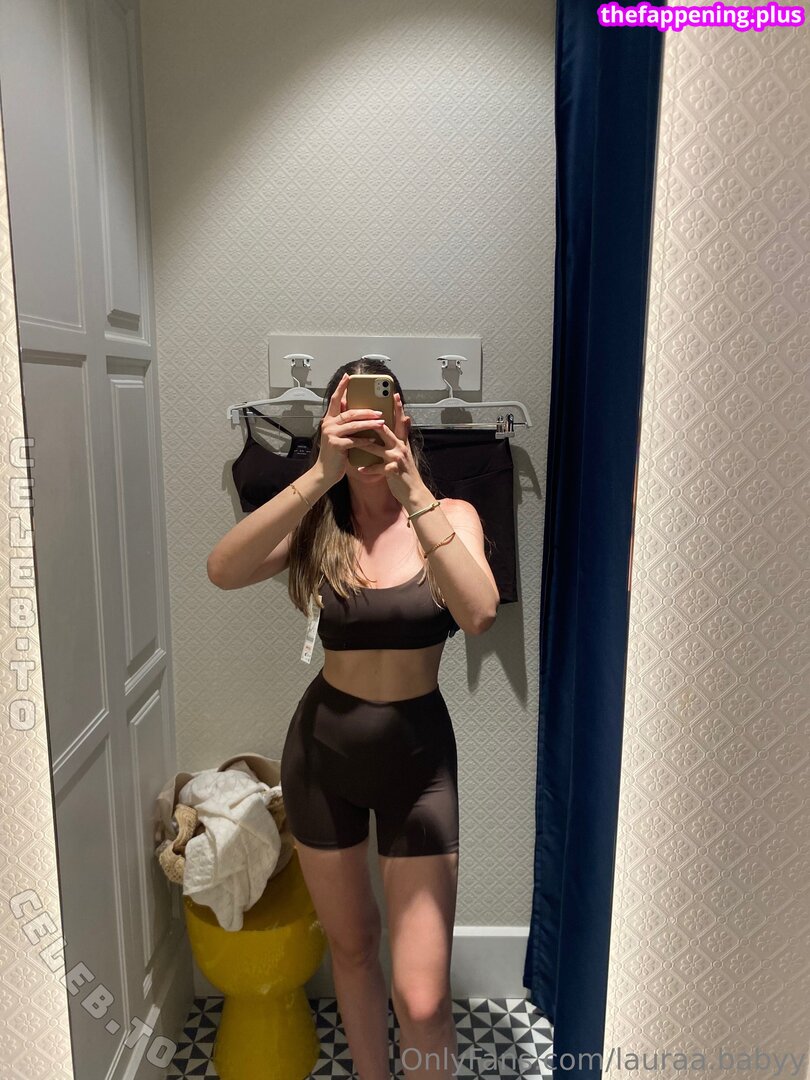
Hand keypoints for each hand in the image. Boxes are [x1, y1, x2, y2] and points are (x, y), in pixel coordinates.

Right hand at [316, 372, 387, 486]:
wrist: (326, 472)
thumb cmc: (335, 454)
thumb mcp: (338, 436)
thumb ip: (344, 423)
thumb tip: (357, 411)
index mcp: (329, 420)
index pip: (335, 400)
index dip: (341, 388)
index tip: (348, 376)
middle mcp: (328, 424)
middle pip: (349, 412)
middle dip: (366, 411)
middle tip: (380, 410)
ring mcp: (331, 435)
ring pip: (353, 425)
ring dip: (369, 423)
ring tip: (381, 422)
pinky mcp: (336, 445)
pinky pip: (354, 440)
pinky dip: (365, 440)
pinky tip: (374, 440)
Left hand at [351, 391, 431, 508]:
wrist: (413, 493)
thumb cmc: (406, 473)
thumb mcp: (406, 452)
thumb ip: (403, 435)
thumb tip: (407, 418)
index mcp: (402, 442)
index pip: (400, 421)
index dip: (398, 407)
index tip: (395, 394)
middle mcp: (400, 448)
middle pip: (386, 430)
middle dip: (375, 420)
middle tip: (365, 411)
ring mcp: (396, 459)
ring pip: (376, 448)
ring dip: (362, 445)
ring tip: (351, 441)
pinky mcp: (392, 471)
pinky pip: (376, 468)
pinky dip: (367, 469)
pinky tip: (359, 468)